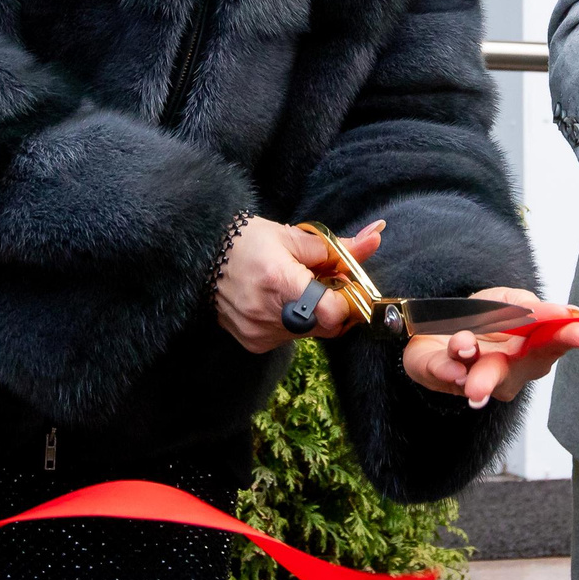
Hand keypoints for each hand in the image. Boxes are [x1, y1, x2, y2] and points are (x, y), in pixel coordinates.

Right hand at [215, 218, 383, 353]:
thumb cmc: (248, 243)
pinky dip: (294, 322)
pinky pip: (291, 338)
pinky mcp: (255, 344)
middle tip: (323, 282)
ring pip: (311, 333)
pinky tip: (278, 302)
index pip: (331, 312)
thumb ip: (338, 247)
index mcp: (280, 281)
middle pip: (327, 325)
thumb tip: (375, 237)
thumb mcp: (293, 236)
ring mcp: (260, 332)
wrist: (203, 259)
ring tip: (295, 289)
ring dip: (313, 314)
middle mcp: (269, 313)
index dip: (348, 301)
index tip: (346, 285)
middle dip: (334, 306)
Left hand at [401, 291, 578, 407]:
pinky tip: (453, 369)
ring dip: (479, 370)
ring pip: (482, 376)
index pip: (553, 342)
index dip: (571, 338)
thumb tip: (567, 312)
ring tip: (467, 345)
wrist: (434, 324)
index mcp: (528, 349)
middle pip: (518, 371)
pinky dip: (447, 369)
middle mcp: (506, 369)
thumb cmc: (480, 319)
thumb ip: (531, 307)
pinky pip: (443, 373)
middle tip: (516, 361)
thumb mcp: (508, 301)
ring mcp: (474, 374)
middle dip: (530, 363)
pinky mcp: (439, 373)